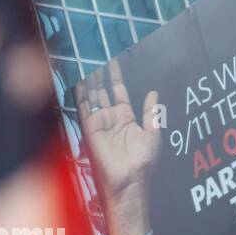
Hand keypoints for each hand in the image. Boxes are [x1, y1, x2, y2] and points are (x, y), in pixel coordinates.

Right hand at [78, 61, 160, 234]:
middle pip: (103, 91)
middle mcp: (110, 120)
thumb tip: (154, 93)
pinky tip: (81, 77)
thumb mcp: (153, 134)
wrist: (130, 180)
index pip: (119, 93)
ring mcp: (99, 123)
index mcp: (125, 120)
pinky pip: (84, 106)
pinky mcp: (90, 128)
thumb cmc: (142, 163)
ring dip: (91, 78)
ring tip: (90, 59)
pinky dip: (81, 91)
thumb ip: (152, 113)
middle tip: (98, 54)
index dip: (116, 77)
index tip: (114, 60)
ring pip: (93, 95)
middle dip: (101, 74)